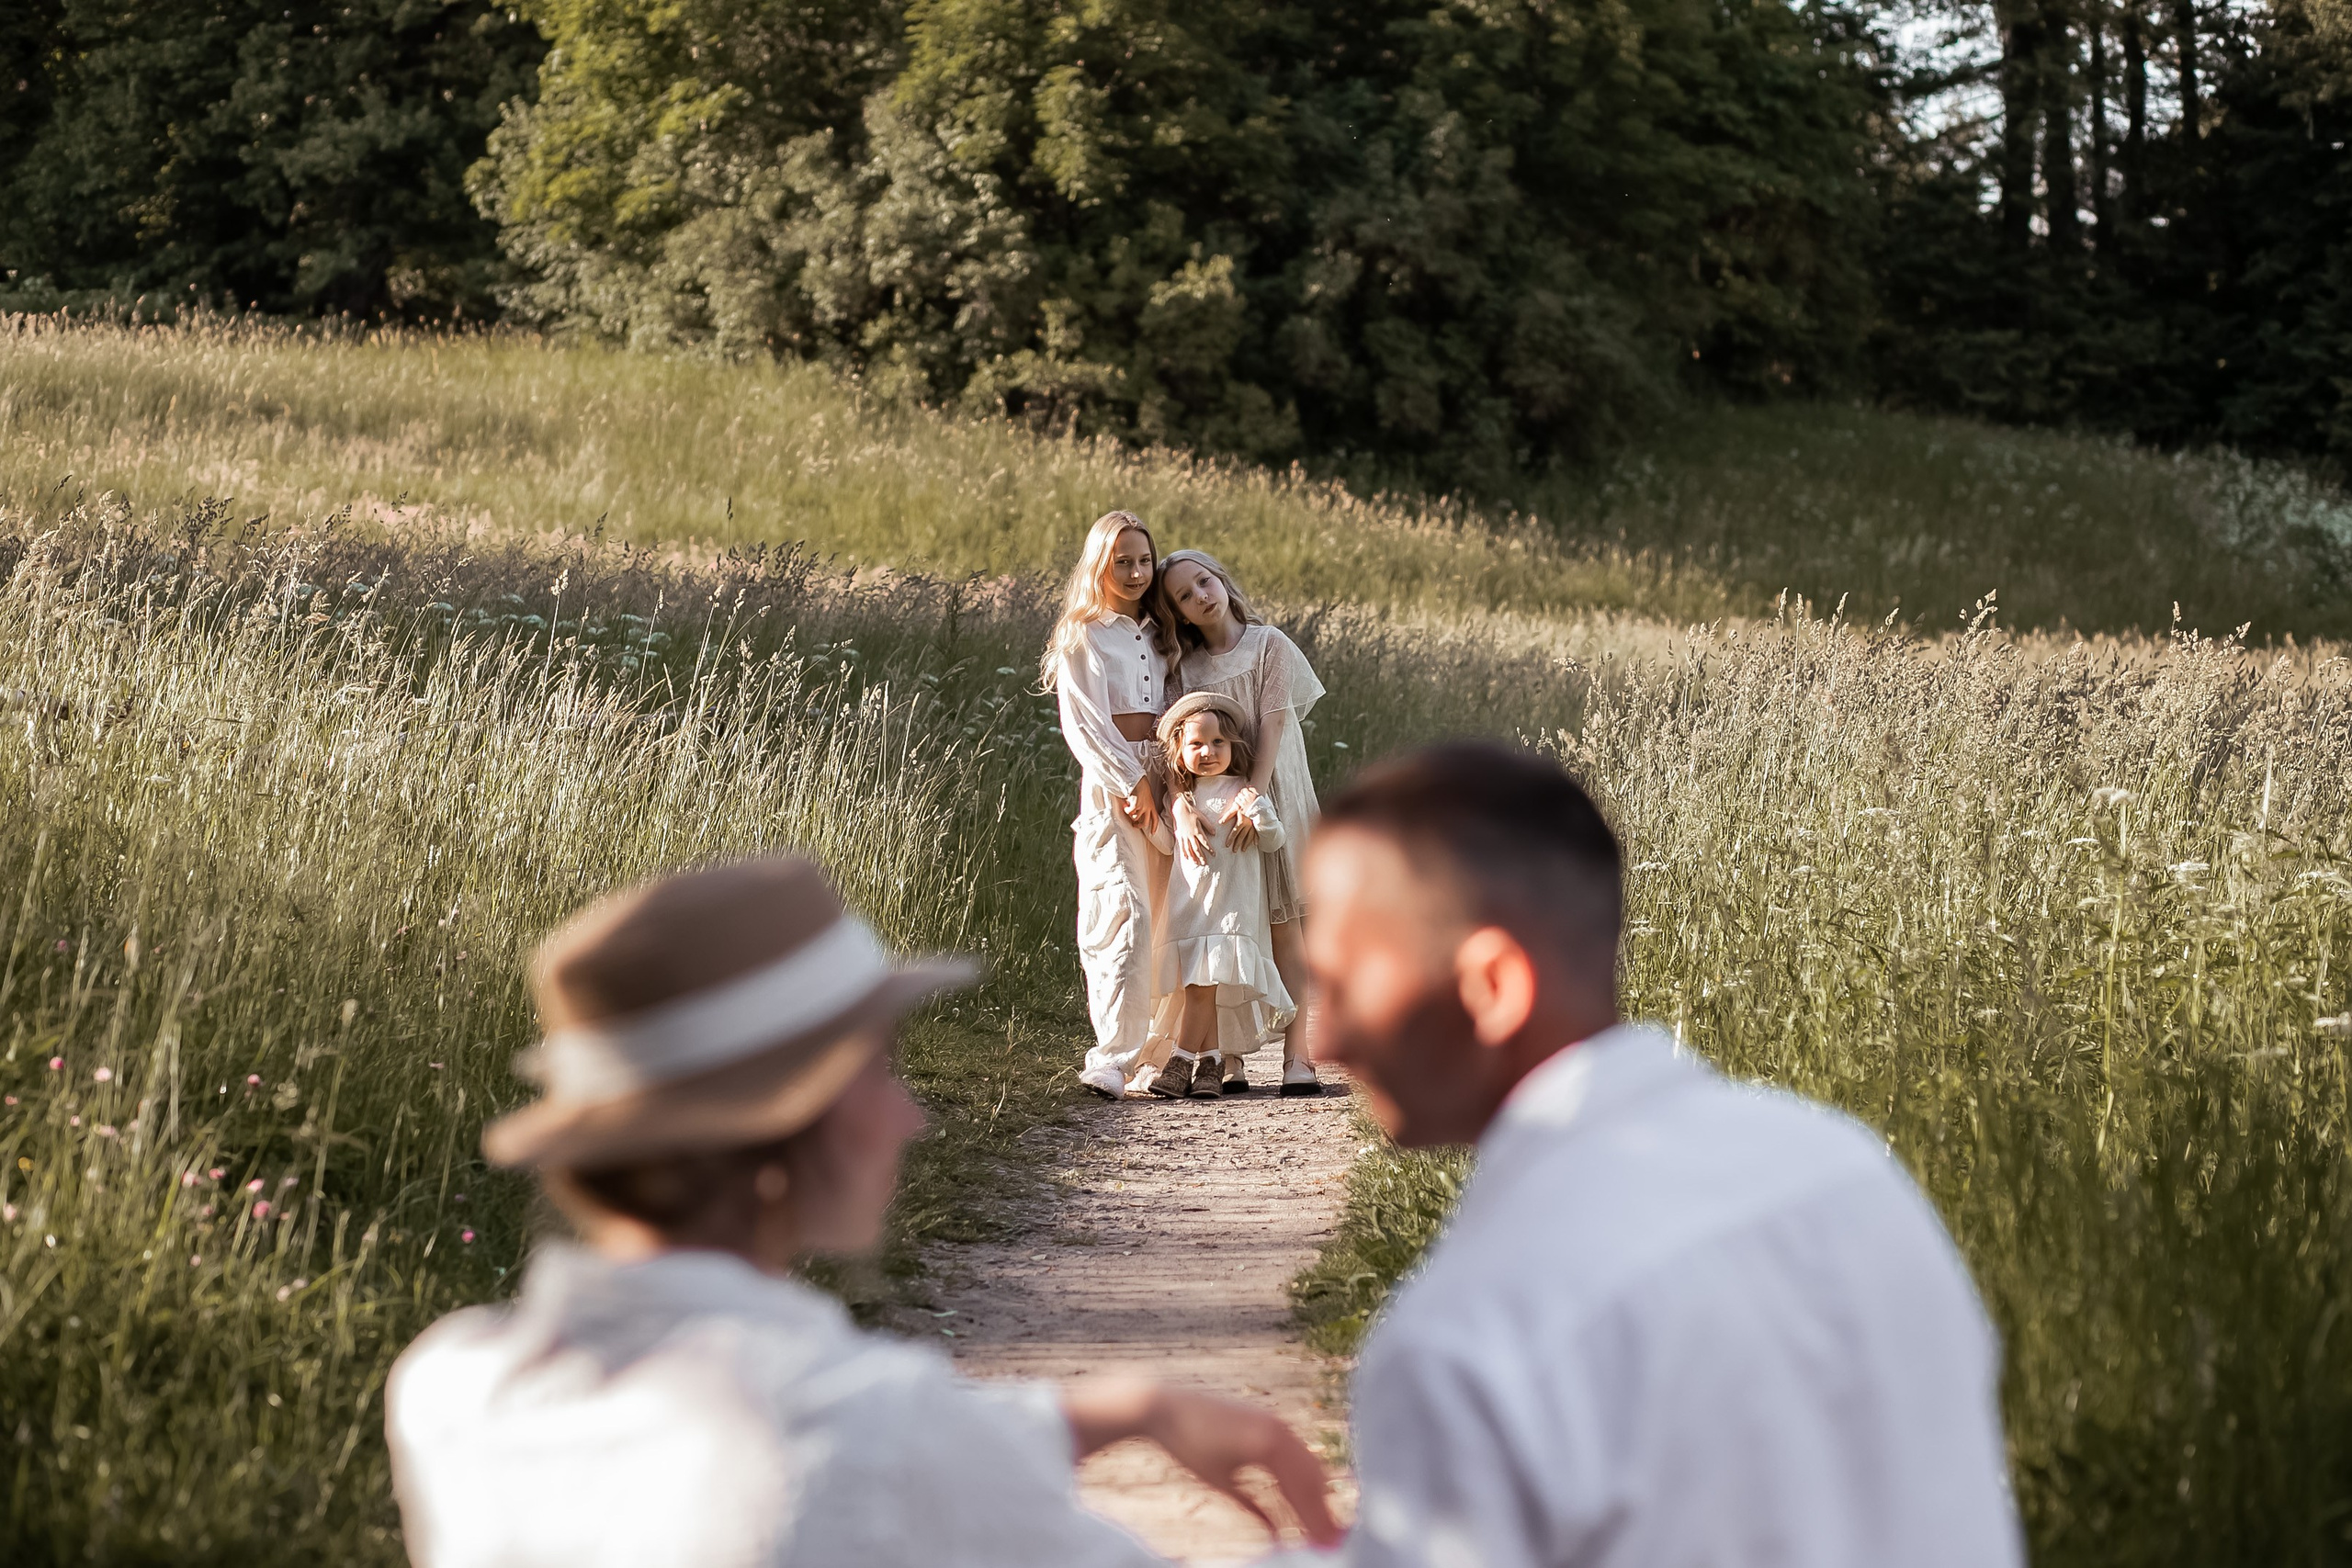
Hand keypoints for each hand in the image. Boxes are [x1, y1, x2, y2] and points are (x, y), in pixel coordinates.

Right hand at [1061, 1379, 1341, 1547]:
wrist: (1160, 1410)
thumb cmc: (1188, 1442)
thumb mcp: (1226, 1480)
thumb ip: (1254, 1504)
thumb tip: (1275, 1534)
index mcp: (1276, 1439)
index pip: (1311, 1479)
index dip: (1324, 1510)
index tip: (1334, 1538)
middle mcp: (1281, 1432)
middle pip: (1317, 1481)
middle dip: (1329, 1517)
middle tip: (1340, 1547)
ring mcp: (1274, 1431)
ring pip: (1309, 1481)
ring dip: (1319, 1516)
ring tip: (1329, 1545)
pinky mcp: (1263, 1437)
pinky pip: (1289, 1478)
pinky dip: (1299, 1505)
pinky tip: (1302, 1529)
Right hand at [1121, 787, 1158, 832]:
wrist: (1140, 782)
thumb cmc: (1142, 789)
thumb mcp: (1147, 799)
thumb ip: (1145, 806)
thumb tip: (1136, 813)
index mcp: (1152, 807)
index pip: (1155, 819)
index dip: (1154, 827)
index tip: (1152, 833)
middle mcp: (1149, 808)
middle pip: (1145, 823)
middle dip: (1139, 826)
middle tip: (1134, 825)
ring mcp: (1142, 807)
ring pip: (1135, 818)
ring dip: (1130, 815)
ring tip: (1127, 809)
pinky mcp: (1136, 806)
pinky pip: (1129, 812)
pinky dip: (1126, 810)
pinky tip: (1125, 805)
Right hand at [1173, 794, 1214, 865]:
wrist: (1180, 809)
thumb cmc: (1192, 812)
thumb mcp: (1202, 817)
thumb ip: (1208, 825)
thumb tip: (1214, 833)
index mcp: (1197, 830)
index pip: (1204, 842)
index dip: (1209, 849)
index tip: (1214, 854)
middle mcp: (1190, 835)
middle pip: (1196, 848)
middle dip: (1201, 856)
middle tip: (1205, 863)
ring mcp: (1184, 836)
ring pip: (1189, 849)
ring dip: (1193, 857)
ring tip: (1196, 863)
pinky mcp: (1179, 836)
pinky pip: (1181, 846)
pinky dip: (1184, 853)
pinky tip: (1186, 858)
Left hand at [1224, 790, 1262, 851]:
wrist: (1255, 799)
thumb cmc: (1244, 802)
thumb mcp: (1235, 807)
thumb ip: (1228, 815)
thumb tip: (1220, 822)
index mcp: (1241, 821)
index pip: (1234, 832)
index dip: (1231, 839)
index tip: (1227, 845)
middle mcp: (1248, 825)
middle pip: (1242, 836)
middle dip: (1237, 844)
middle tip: (1234, 851)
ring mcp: (1254, 825)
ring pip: (1249, 836)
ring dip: (1246, 844)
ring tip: (1243, 850)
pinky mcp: (1257, 823)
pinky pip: (1257, 833)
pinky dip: (1256, 839)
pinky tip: (1255, 844)